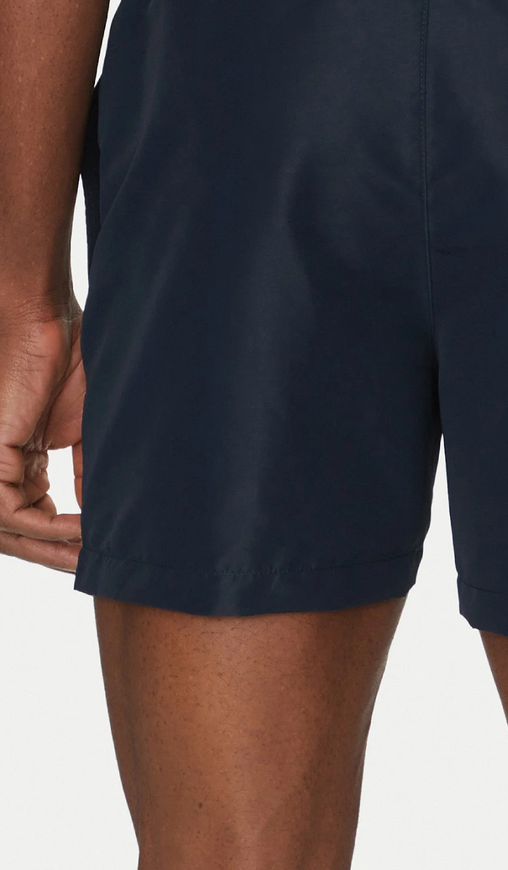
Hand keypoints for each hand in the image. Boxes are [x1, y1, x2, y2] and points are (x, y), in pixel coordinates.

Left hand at [0, 308, 83, 571]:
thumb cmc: (67, 361)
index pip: (37, 521)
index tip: (107, 553)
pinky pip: (15, 513)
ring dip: (56, 549)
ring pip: (14, 532)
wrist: (47, 322)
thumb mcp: (85, 431)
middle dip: (59, 557)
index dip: (68, 543)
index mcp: (20, 465)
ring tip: (94, 556)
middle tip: (101, 570)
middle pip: (21, 535)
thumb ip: (86, 475)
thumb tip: (100, 517)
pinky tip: (84, 530)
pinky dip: (51, 527)